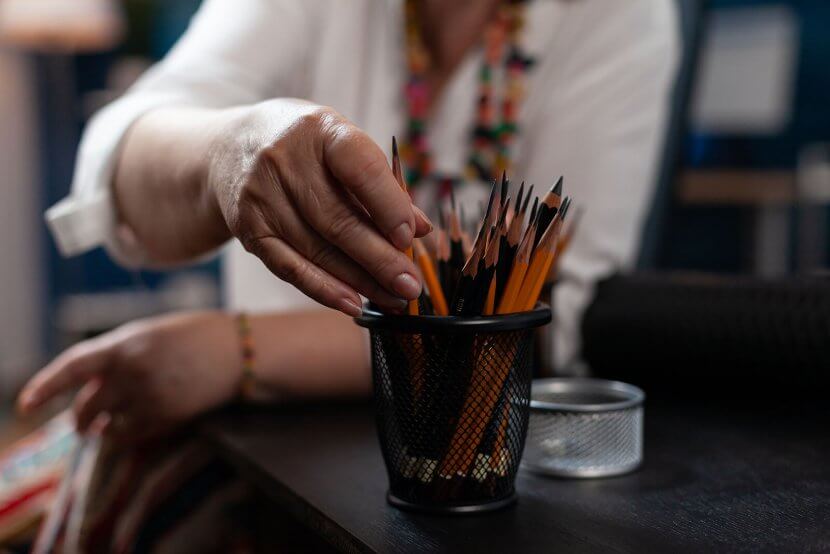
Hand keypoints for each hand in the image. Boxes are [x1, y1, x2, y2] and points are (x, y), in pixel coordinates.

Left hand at [17, 312, 240, 442]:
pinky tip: (128, 432)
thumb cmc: (198, 334)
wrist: (240, 350)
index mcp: (125, 343)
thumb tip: (96, 379)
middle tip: (81, 425)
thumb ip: (121, 353)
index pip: (72, 367)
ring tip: (104, 430)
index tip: (26, 404)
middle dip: (80, 419)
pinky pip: (133, 436)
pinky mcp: (167, 416)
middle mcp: (132, 371)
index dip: (44, 387)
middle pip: (88, 405)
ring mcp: (149, 396)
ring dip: (102, 430)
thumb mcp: (152, 333)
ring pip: (109, 425)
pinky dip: (125, 436)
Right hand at [213, 99, 431, 314]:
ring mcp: (261, 196)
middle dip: (380, 259)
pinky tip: (353, 304)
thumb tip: (421, 228)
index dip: (388, 205)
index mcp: (320, 129)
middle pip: (338, 220)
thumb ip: (382, 185)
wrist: (229, 149)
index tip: (410, 238)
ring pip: (318, 250)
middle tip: (411, 286)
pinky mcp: (248, 228)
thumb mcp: (342, 147)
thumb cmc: (306, 149)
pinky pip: (290, 268)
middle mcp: (284, 160)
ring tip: (394, 298)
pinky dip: (324, 290)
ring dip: (360, 281)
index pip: (359, 168)